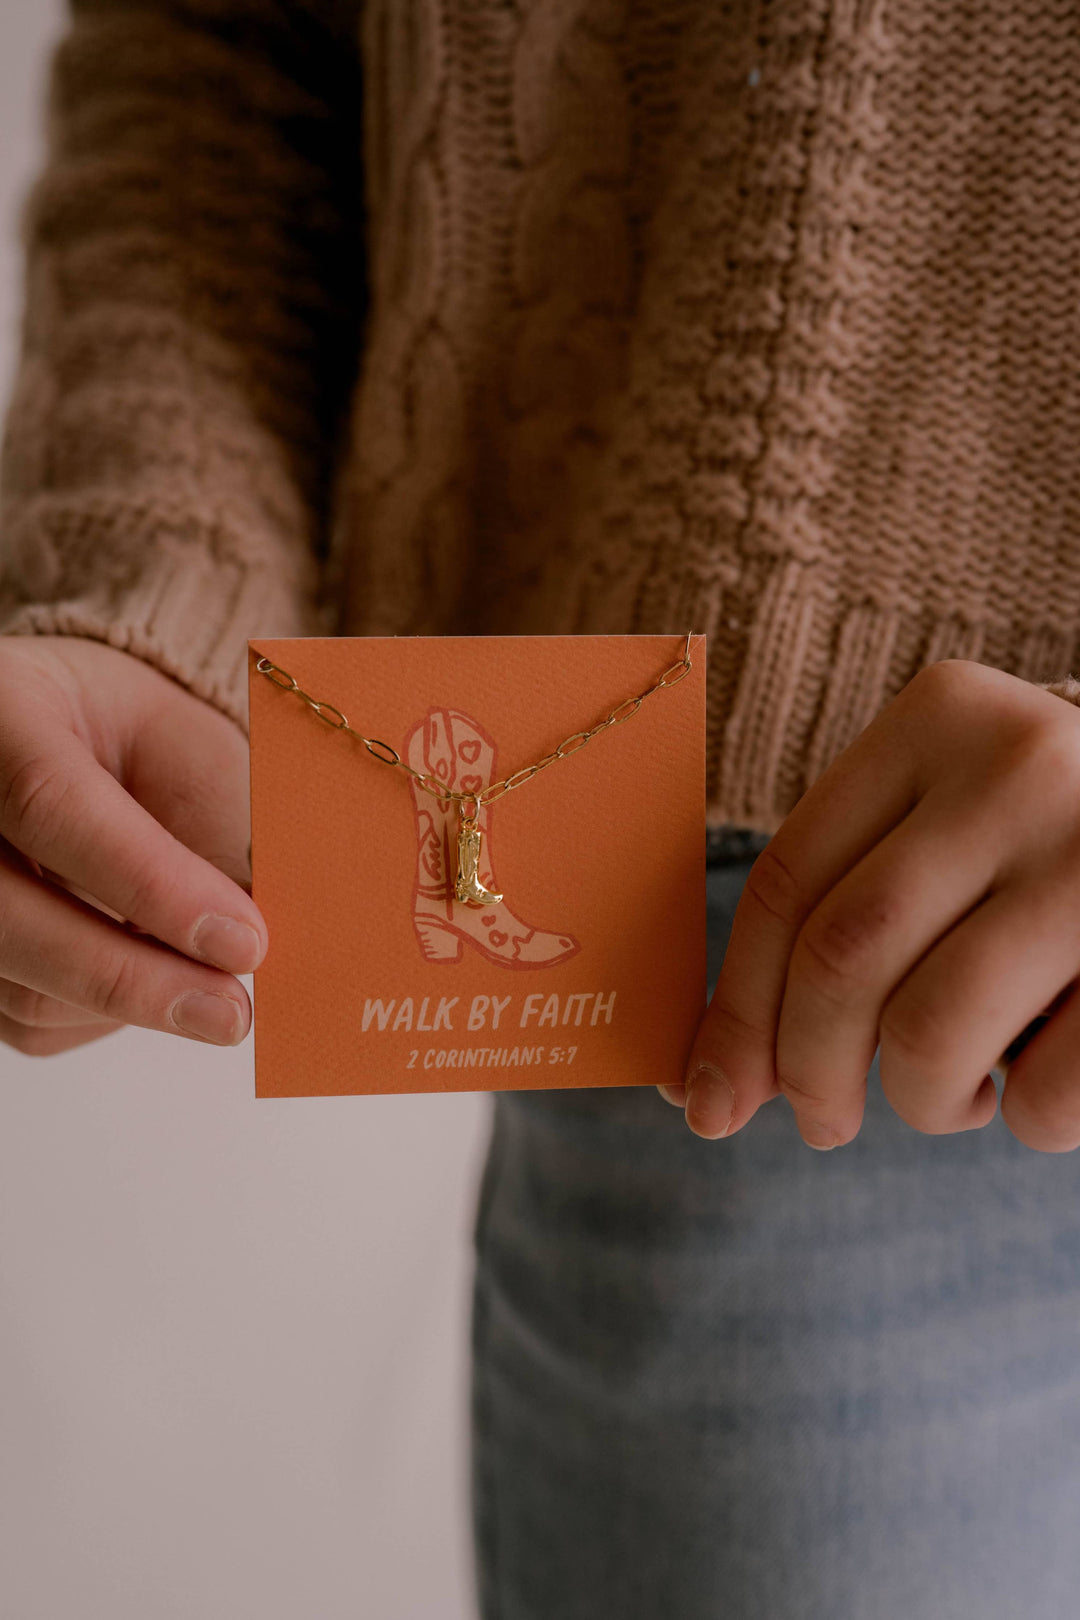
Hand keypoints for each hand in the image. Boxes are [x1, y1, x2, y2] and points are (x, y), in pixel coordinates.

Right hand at [0, 634, 264, 1055]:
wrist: (78, 742)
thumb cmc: (143, 743)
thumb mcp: (191, 751)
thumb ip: (218, 830)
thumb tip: (267, 936)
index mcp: (2, 711)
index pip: (56, 805)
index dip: (153, 884)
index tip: (244, 942)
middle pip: (15, 918)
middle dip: (134, 977)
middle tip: (233, 1011)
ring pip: (21, 987)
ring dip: (132, 1004)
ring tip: (216, 997)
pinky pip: (25, 1021)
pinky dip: (103, 1018)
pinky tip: (157, 980)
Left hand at [663, 659, 1079, 1152]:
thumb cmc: (1044, 847)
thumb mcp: (945, 828)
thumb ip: (838, 916)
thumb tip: (706, 1085)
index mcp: (938, 718)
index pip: (789, 882)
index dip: (734, 1009)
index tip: (708, 1099)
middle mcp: (1020, 765)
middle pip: (844, 957)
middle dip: (807, 1070)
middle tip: (821, 1123)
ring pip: (930, 1030)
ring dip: (919, 1101)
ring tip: (948, 1096)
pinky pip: (1052, 1090)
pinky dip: (1029, 1123)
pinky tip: (1042, 1084)